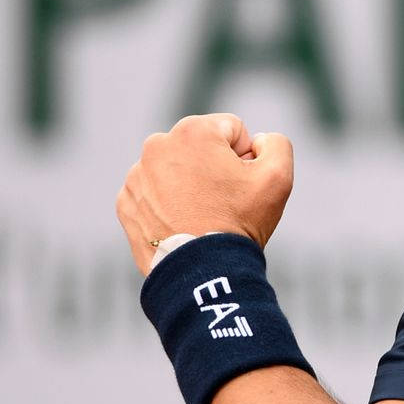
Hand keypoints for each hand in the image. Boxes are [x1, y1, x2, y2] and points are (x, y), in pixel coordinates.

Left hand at [114, 113, 294, 274]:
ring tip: (200, 215)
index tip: (240, 186)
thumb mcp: (278, 176)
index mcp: (192, 131)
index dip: (244, 158)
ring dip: (189, 185)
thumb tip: (257, 142)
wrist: (202, 273)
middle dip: (213, 168)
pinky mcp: (126, 202)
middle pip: (200, 147)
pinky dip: (167, 205)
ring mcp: (136, 176)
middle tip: (222, 202)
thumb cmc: (239, 222)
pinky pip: (153, 193)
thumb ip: (276, 143)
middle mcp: (157, 146)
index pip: (231, 130)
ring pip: (175, 169)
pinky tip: (181, 224)